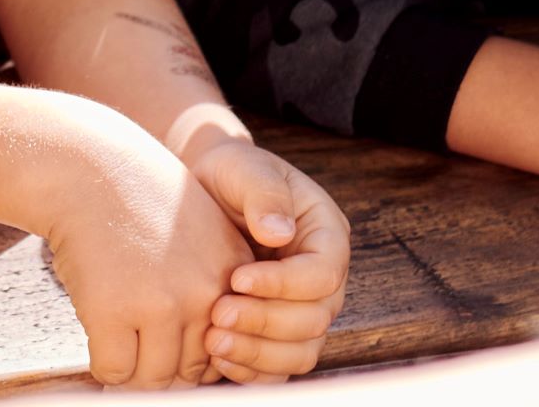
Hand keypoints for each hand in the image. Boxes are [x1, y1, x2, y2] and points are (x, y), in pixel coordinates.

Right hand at [41, 104, 253, 387]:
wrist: (85, 165)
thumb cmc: (134, 199)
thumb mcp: (196, 231)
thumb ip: (207, 288)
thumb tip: (198, 372)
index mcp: (232, 273)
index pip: (224, 348)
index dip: (187, 346)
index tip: (161, 328)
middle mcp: (205, 293)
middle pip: (189, 372)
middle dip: (158, 362)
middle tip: (133, 335)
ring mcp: (160, 305)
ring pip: (152, 378)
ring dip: (130, 365)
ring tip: (115, 332)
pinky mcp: (114, 312)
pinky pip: (114, 371)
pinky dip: (102, 362)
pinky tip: (96, 326)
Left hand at [188, 138, 350, 380]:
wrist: (211, 190)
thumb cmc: (233, 172)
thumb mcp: (246, 168)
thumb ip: (264, 194)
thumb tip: (280, 233)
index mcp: (327, 236)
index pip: (322, 275)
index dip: (283, 284)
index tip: (236, 279)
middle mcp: (325, 280)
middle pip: (312, 320)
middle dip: (264, 322)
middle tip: (217, 314)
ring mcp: (305, 309)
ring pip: (300, 352)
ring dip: (258, 353)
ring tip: (213, 342)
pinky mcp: (281, 331)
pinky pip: (280, 367)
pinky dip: (254, 371)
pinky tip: (220, 361)